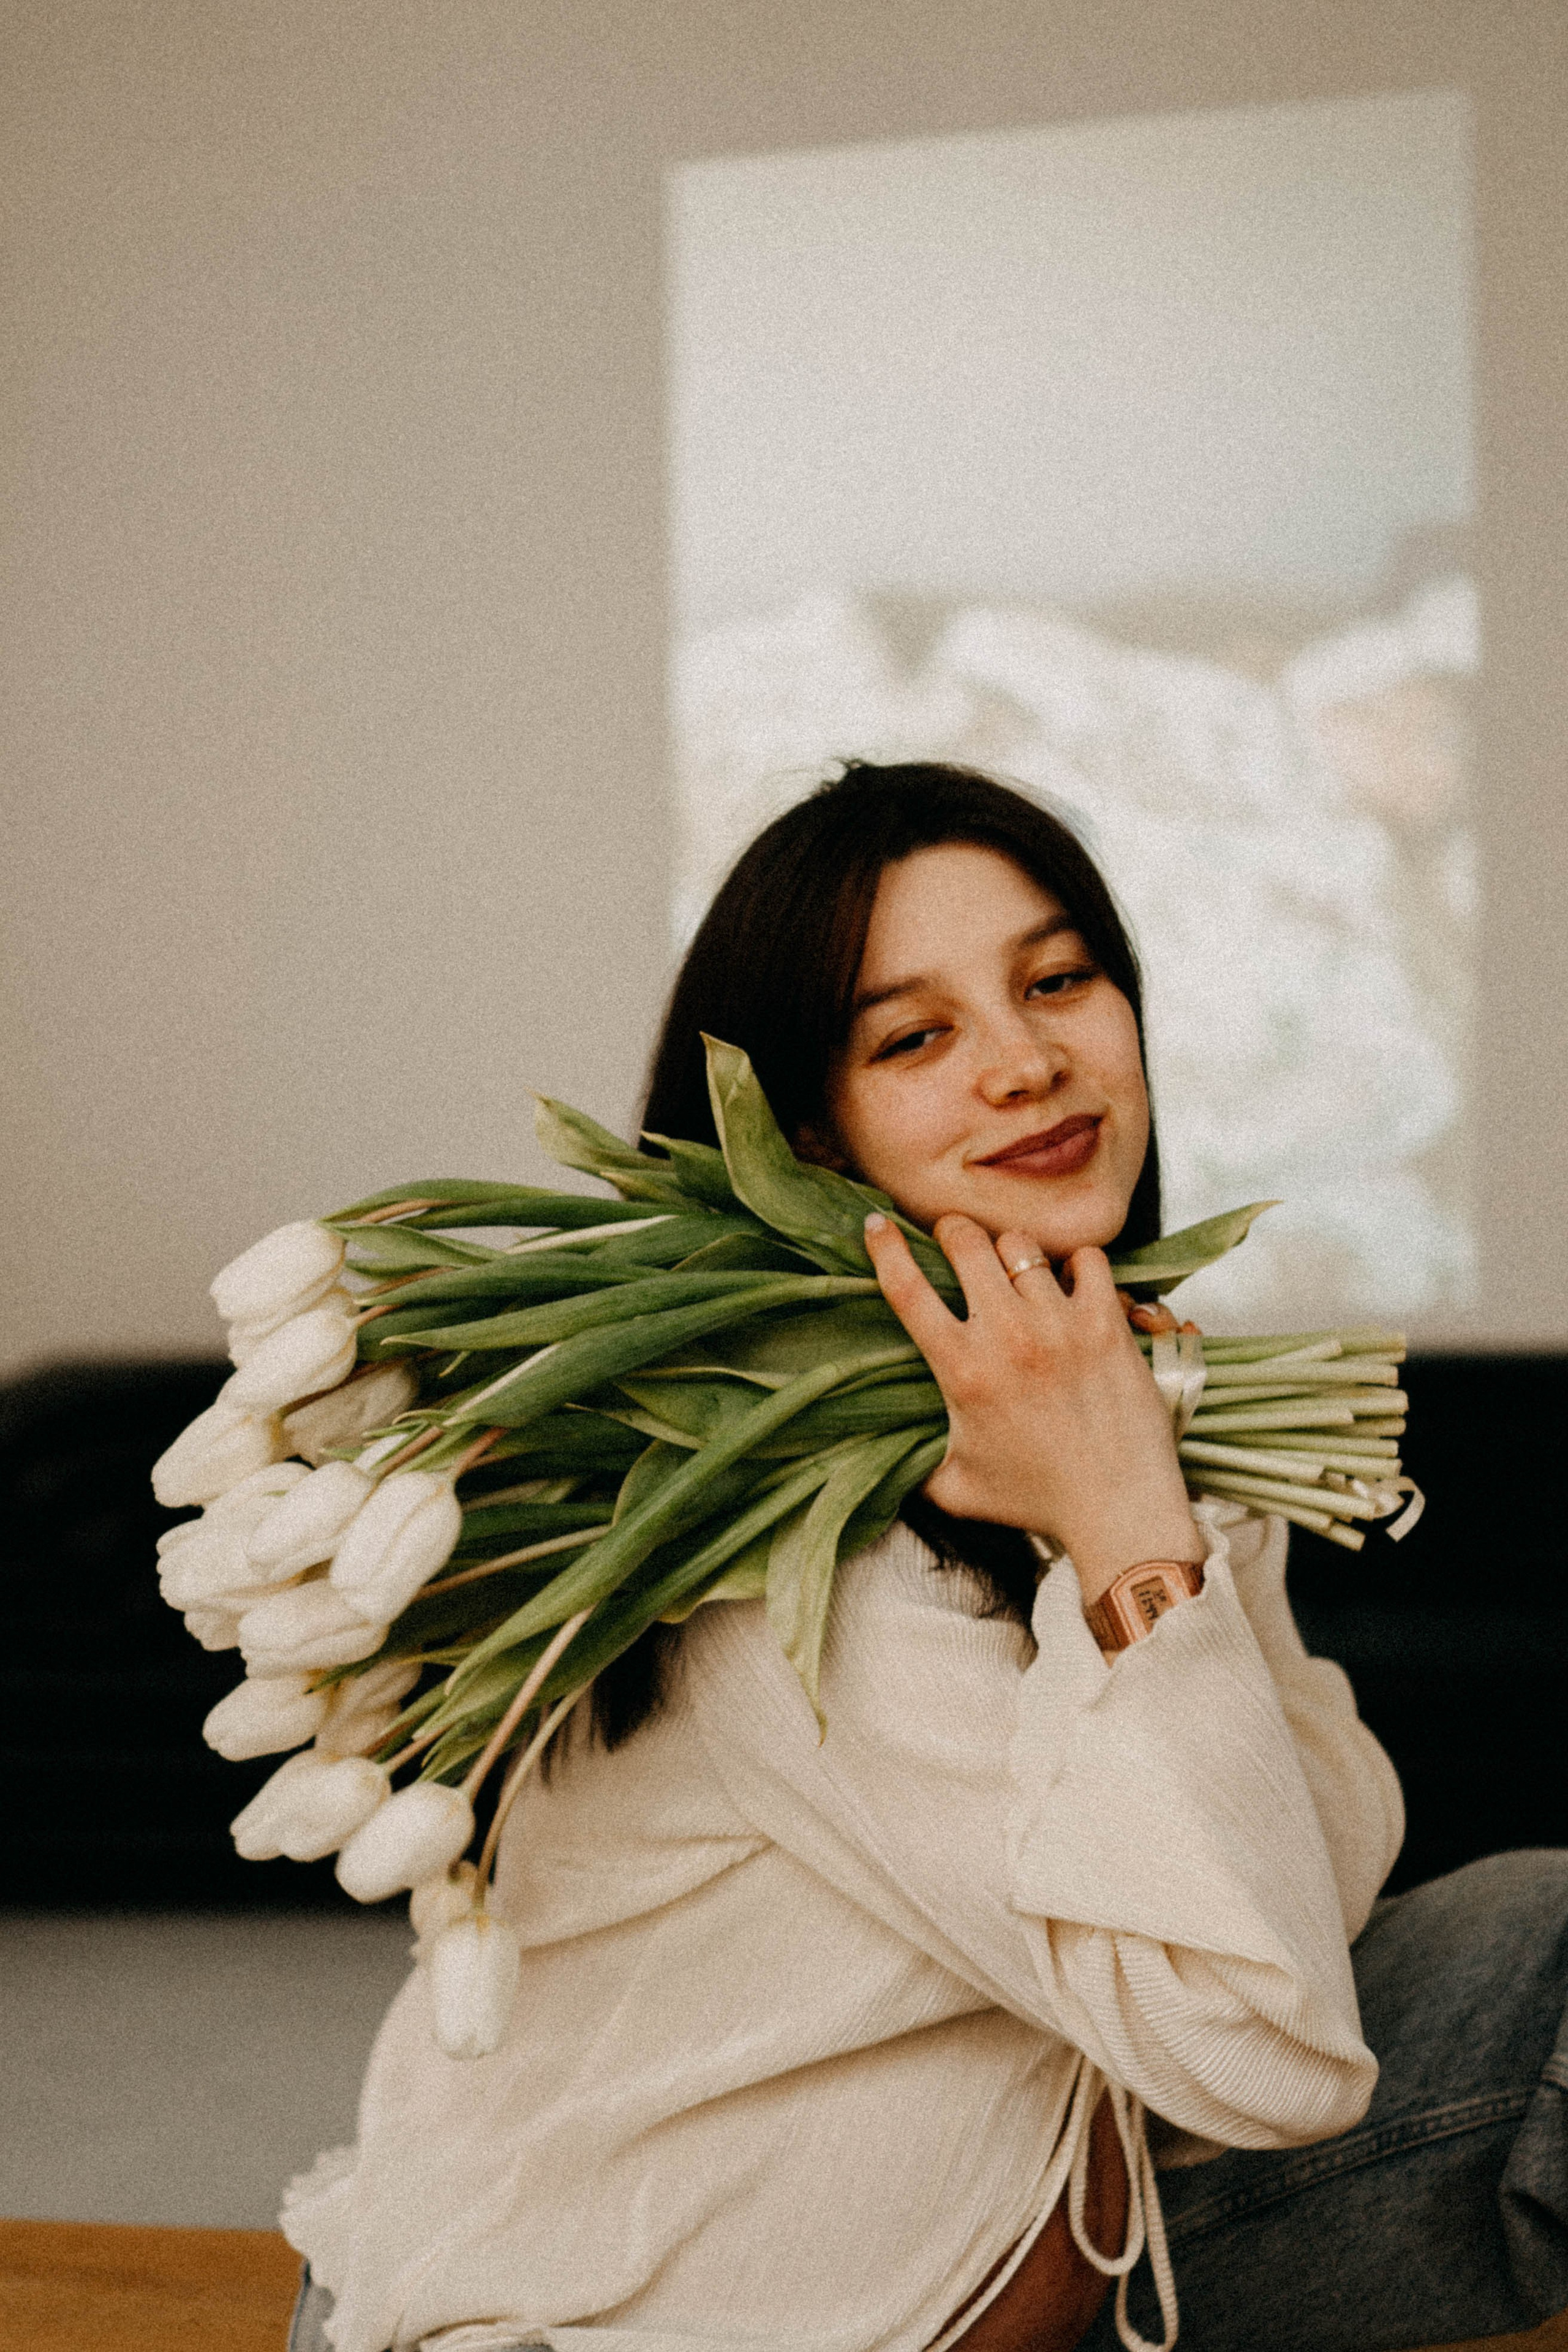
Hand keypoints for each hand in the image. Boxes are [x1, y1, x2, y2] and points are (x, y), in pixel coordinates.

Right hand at [864, 1213, 1200, 1606]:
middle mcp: (1007, 1337)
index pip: (906, 1289)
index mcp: (961, 1370)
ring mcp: (1060, 1325)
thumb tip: (887, 1452)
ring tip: (1014, 1266)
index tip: (877, 1225)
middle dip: (952, 1232)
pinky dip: (1076, 1263)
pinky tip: (1072, 1282)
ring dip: (1011, 1250)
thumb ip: (915, 1465)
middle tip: (955, 1240)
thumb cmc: (1036, 1503)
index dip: (885, 1248)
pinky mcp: (1107, 1325)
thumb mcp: (955, 1488)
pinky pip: (1087, 1259)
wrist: (1117, 1511)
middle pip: (964, 1243)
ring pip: (1021, 1245)